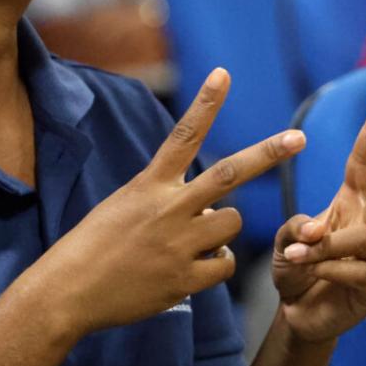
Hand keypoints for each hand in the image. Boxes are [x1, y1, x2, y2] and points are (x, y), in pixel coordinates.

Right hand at [36, 68, 305, 336]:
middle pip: (230, 173)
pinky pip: (224, 266)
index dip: (205, 103)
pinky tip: (187, 271)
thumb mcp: (125, 206)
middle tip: (299, 137)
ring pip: (230, 223)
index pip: (183, 135)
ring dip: (220, 231)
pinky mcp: (184, 279)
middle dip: (268, 153)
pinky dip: (214, 266)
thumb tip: (214, 212)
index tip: (223, 74)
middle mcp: (168, 208)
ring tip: (189, 243)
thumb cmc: (94, 246)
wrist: (67, 292)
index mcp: (149, 184)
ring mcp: (178, 244)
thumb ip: (170, 201)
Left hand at [271, 100, 365, 343]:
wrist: (298, 313)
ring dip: (325, 246)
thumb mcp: (285, 241)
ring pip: (360, 242)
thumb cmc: (296, 267)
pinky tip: (310, 272)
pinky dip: (328, 268)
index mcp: (349, 204)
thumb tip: (315, 231)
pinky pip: (356, 271)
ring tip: (297, 254)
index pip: (364, 164)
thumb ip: (295, 228)